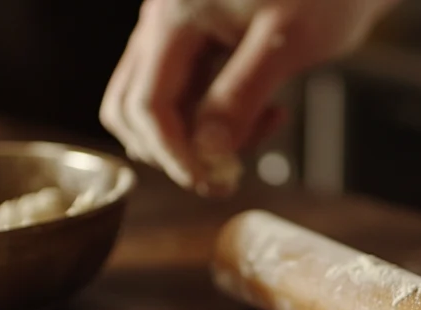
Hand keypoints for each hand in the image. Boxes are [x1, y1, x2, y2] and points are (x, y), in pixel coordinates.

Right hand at [100, 0, 395, 195]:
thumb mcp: (288, 42)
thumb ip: (241, 95)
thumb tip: (206, 152)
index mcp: (174, 16)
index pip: (146, 103)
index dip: (172, 153)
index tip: (209, 183)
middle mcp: (162, 22)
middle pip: (132, 107)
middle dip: (172, 151)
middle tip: (225, 176)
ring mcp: (177, 32)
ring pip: (158, 105)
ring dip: (197, 138)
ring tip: (262, 129)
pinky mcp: (198, 42)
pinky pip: (189, 95)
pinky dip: (217, 118)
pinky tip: (268, 113)